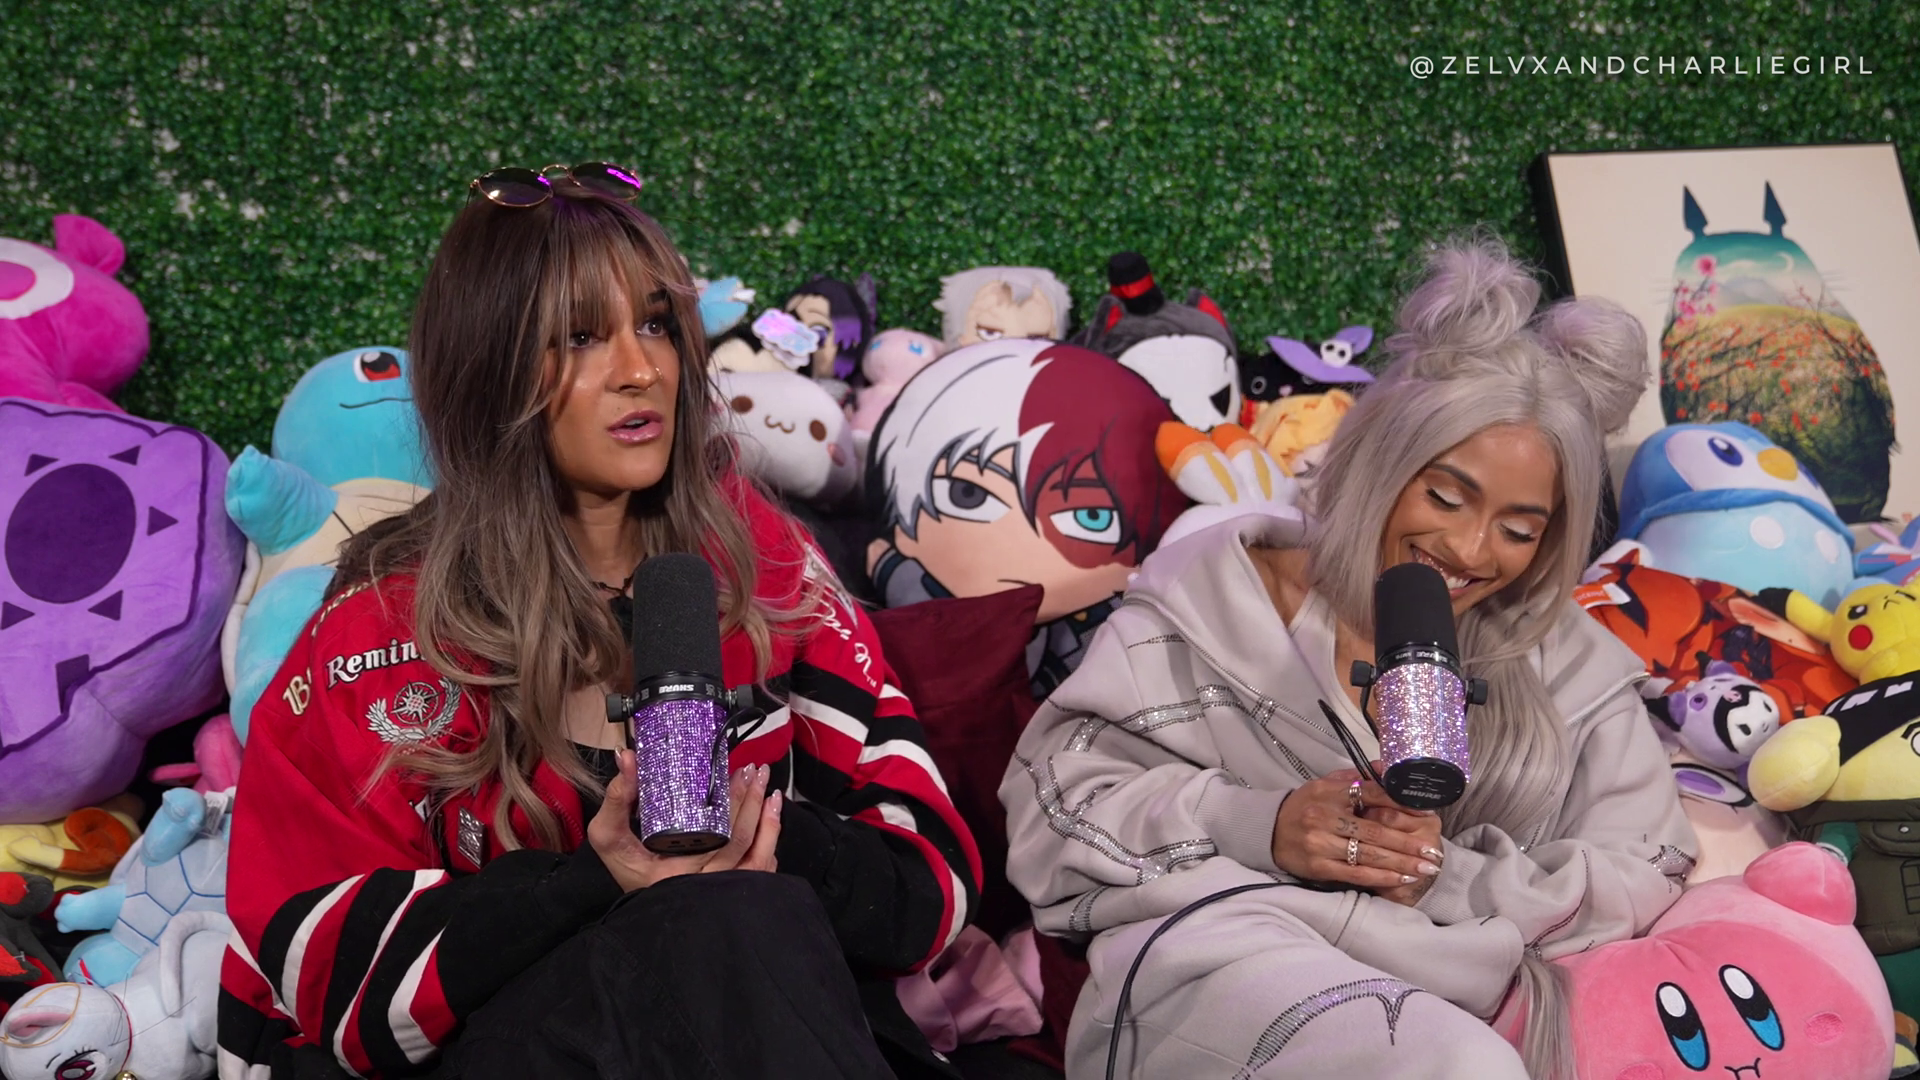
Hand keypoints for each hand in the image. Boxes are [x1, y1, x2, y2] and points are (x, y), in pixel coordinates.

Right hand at [588, 752, 782, 891]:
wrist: (641, 912)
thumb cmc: (627, 868)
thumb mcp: (609, 837)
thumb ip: (617, 799)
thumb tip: (627, 756)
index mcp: (678, 872)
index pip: (716, 834)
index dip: (732, 801)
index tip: (737, 770)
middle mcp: (705, 886)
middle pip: (741, 839)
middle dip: (752, 799)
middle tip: (755, 770)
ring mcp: (722, 892)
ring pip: (757, 856)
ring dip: (768, 819)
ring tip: (770, 789)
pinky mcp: (733, 892)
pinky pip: (761, 870)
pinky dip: (769, 843)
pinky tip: (771, 819)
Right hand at [1270, 768, 1442, 895]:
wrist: (1267, 830)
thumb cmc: (1304, 806)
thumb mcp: (1326, 783)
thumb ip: (1357, 777)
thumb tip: (1389, 768)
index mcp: (1330, 792)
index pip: (1373, 795)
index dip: (1402, 805)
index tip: (1427, 814)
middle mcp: (1325, 816)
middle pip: (1376, 831)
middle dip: (1409, 843)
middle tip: (1434, 852)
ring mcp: (1321, 843)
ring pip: (1369, 854)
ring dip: (1401, 863)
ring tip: (1426, 868)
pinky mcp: (1318, 867)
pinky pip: (1356, 873)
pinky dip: (1381, 877)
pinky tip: (1401, 878)